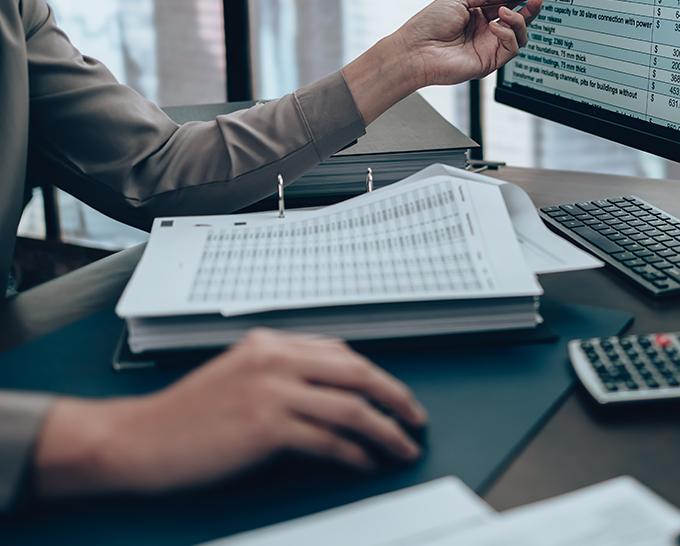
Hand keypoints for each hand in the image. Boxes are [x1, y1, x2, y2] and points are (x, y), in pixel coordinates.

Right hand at [32, 328, 426, 497]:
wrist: (138, 440)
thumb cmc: (186, 415)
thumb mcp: (239, 375)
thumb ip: (284, 372)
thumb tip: (338, 390)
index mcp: (270, 343)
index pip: (342, 353)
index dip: (377, 376)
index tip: (397, 396)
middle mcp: (275, 359)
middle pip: (357, 373)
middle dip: (395, 398)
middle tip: (416, 420)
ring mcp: (271, 391)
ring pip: (350, 408)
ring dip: (385, 430)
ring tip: (402, 447)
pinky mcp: (265, 427)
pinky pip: (328, 440)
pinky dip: (355, 453)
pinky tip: (366, 463)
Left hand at [397, 0, 545, 86]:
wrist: (416, 50)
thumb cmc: (429, 23)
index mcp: (478, 13)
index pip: (507, 2)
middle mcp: (485, 30)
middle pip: (518, 18)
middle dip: (531, 7)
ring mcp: (488, 46)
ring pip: (519, 34)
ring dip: (518, 20)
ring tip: (506, 12)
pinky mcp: (490, 61)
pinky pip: (511, 47)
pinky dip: (507, 34)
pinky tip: (495, 27)